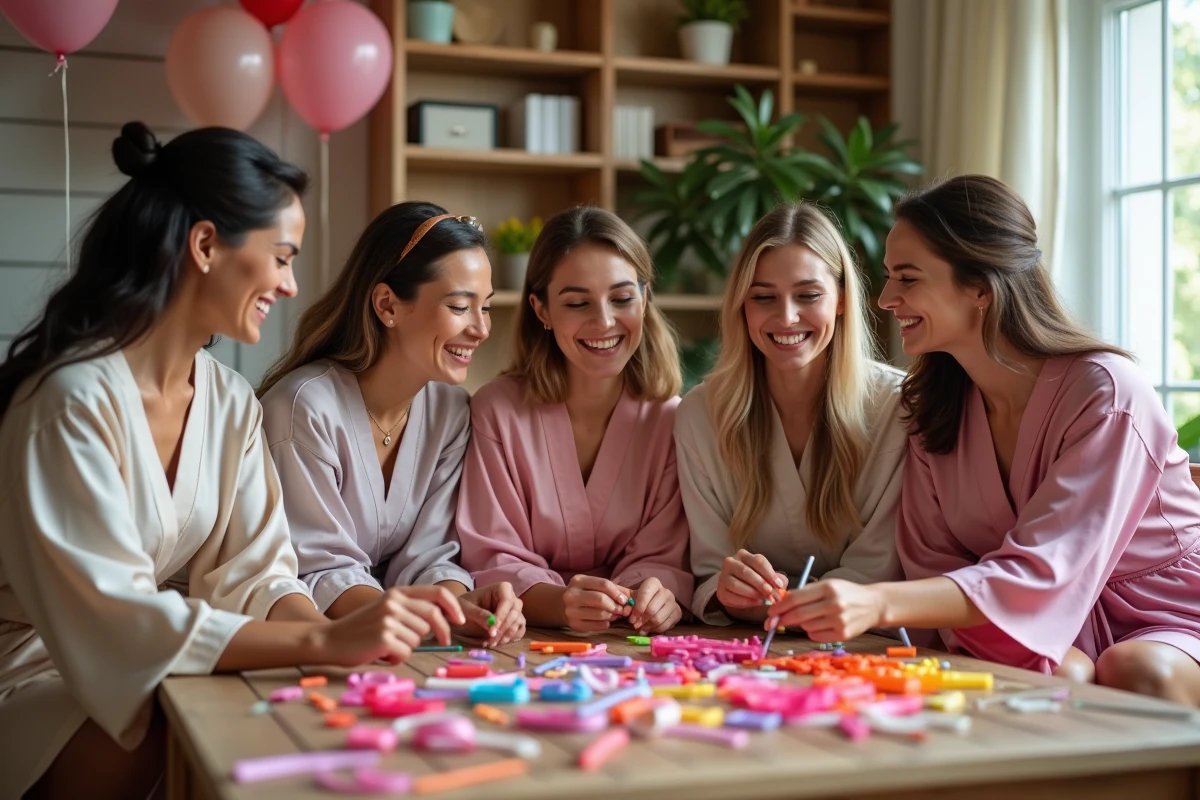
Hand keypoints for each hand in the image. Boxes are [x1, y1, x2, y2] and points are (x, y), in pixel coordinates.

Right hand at [314, 586, 463, 665]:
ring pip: (419, 639)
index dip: (453, 606)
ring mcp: (389, 620)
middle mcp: (394, 603)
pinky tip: (380, 653)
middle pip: (432, 618)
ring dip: (408, 646)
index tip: (459, 620)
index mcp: (397, 593)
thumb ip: (410, 609)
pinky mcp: (384, 638)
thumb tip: (442, 621)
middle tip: (443, 642)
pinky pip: (405, 653)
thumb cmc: (361, 629)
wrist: (329, 640)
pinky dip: (396, 658)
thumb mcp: (386, 609)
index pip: (436, 593)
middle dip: (442, 632)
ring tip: (387, 645)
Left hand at [458, 582, 525, 645]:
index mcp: (502, 588)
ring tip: (491, 643)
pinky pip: (520, 630)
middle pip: (515, 614)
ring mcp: (516, 610)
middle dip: (503, 629)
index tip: (491, 632)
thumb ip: (479, 615)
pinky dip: (510, 638)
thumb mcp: (467, 609)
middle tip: (490, 641)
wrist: (466, 612)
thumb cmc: (466, 606)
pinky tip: (498, 643)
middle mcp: (512, 598)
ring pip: (518, 623)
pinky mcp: (516, 621)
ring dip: (506, 636)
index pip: (506, 602)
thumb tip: (491, 624)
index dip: (501, 617)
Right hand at [562, 575, 631, 631]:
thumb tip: (629, 599)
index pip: (603, 584)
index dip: (617, 593)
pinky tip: (606, 621)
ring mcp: (571, 611)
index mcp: (578, 581)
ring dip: (612, 615)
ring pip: (600, 614)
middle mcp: (572, 595)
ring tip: (614, 615)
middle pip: (601, 599)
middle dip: (615, 606)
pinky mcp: (574, 624)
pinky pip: (597, 625)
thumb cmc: (584, 594)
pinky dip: (606, 623)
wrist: (562, 605)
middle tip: (622, 610)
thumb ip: (613, 589)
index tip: (624, 600)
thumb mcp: (593, 585)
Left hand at [627, 577, 680, 633]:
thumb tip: (622, 604)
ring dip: (648, 626)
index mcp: (653, 583)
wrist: (654, 603)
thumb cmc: (640, 600)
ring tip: (641, 628)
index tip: (631, 619)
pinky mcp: (678, 613)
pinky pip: (666, 625)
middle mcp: (666, 591)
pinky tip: (649, 629)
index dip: (637, 609)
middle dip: (641, 620)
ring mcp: (673, 602)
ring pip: (659, 619)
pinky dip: (655, 630)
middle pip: (652, 609)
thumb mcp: (630, 596)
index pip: (645, 594)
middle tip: (635, 625)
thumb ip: (622, 597)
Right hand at [716, 549, 787, 610]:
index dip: (769, 574)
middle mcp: (730, 562)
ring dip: (753, 593)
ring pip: (737, 584)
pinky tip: (756, 602)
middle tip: (772, 595)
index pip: (757, 561)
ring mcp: (723, 576)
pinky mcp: (720, 591)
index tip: (779, 585)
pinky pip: (732, 597)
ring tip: (764, 599)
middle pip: (746, 572)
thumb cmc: (755, 579)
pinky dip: (746, 601)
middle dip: (761, 584)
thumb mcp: (766, 575)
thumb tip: (782, 583)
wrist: (738, 590)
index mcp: (743, 555)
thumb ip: (776, 578)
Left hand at [768, 579, 884, 642]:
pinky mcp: (843, 635)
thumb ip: (806, 593)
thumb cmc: (846, 593)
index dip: (779, 606)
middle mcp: (834, 604)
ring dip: (801, 624)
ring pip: (806, 626)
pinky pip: (816, 636)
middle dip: (782, 619)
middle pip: (798, 614)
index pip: (795, 598)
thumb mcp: (828, 585)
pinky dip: (812, 632)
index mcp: (828, 588)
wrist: (874, 605)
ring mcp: (839, 621)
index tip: (770, 612)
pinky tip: (820, 625)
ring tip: (810, 618)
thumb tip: (781, 604)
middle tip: (773, 622)